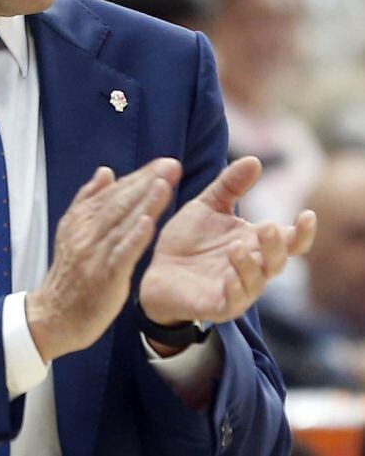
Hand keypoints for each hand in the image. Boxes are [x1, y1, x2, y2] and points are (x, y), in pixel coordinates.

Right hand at [26, 158, 181, 361]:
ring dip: (145, 202)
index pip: (114, 191)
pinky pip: (121, 253)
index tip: (164, 163)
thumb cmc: (69, 274)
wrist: (53, 316)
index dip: (139, 176)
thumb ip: (88, 200)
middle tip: (171, 165)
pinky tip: (150, 222)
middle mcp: (86, 231)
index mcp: (81, 218)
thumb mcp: (71, 230)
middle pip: (120, 201)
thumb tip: (106, 171)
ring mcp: (94, 253)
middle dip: (147, 181)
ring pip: (122, 222)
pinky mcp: (104, 276)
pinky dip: (135, 236)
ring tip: (164, 183)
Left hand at [139, 157, 316, 326]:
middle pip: (276, 261)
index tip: (307, 215)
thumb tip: (255, 159)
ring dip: (250, 266)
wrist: (157, 271)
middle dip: (276, 246)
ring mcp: (236, 289)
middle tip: (268, 227)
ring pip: (255, 282)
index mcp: (254, 243)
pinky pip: (231, 302)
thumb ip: (230, 185)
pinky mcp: (216, 305)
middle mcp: (251, 268)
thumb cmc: (188, 240)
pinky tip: (229, 277)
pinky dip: (234, 291)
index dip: (302, 232)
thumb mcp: (207, 206)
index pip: (288, 241)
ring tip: (238, 247)